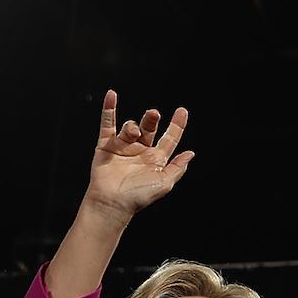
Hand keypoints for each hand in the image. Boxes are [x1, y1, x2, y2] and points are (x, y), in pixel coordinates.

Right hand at [83, 90, 192, 219]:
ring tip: (132, 133)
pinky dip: (108, 109)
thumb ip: (177, 168)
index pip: (169, 138)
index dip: (177, 125)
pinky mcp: (106, 146)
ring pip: (130, 127)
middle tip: (154, 113)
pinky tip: (112, 95)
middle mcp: (140, 151)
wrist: (113, 202)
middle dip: (152, 119)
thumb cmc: (139, 196)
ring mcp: (123, 147)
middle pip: (149, 128)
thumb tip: (191, 153)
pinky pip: (107, 124)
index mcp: (156, 159)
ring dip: (133, 126)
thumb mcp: (165, 183)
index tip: (182, 111)